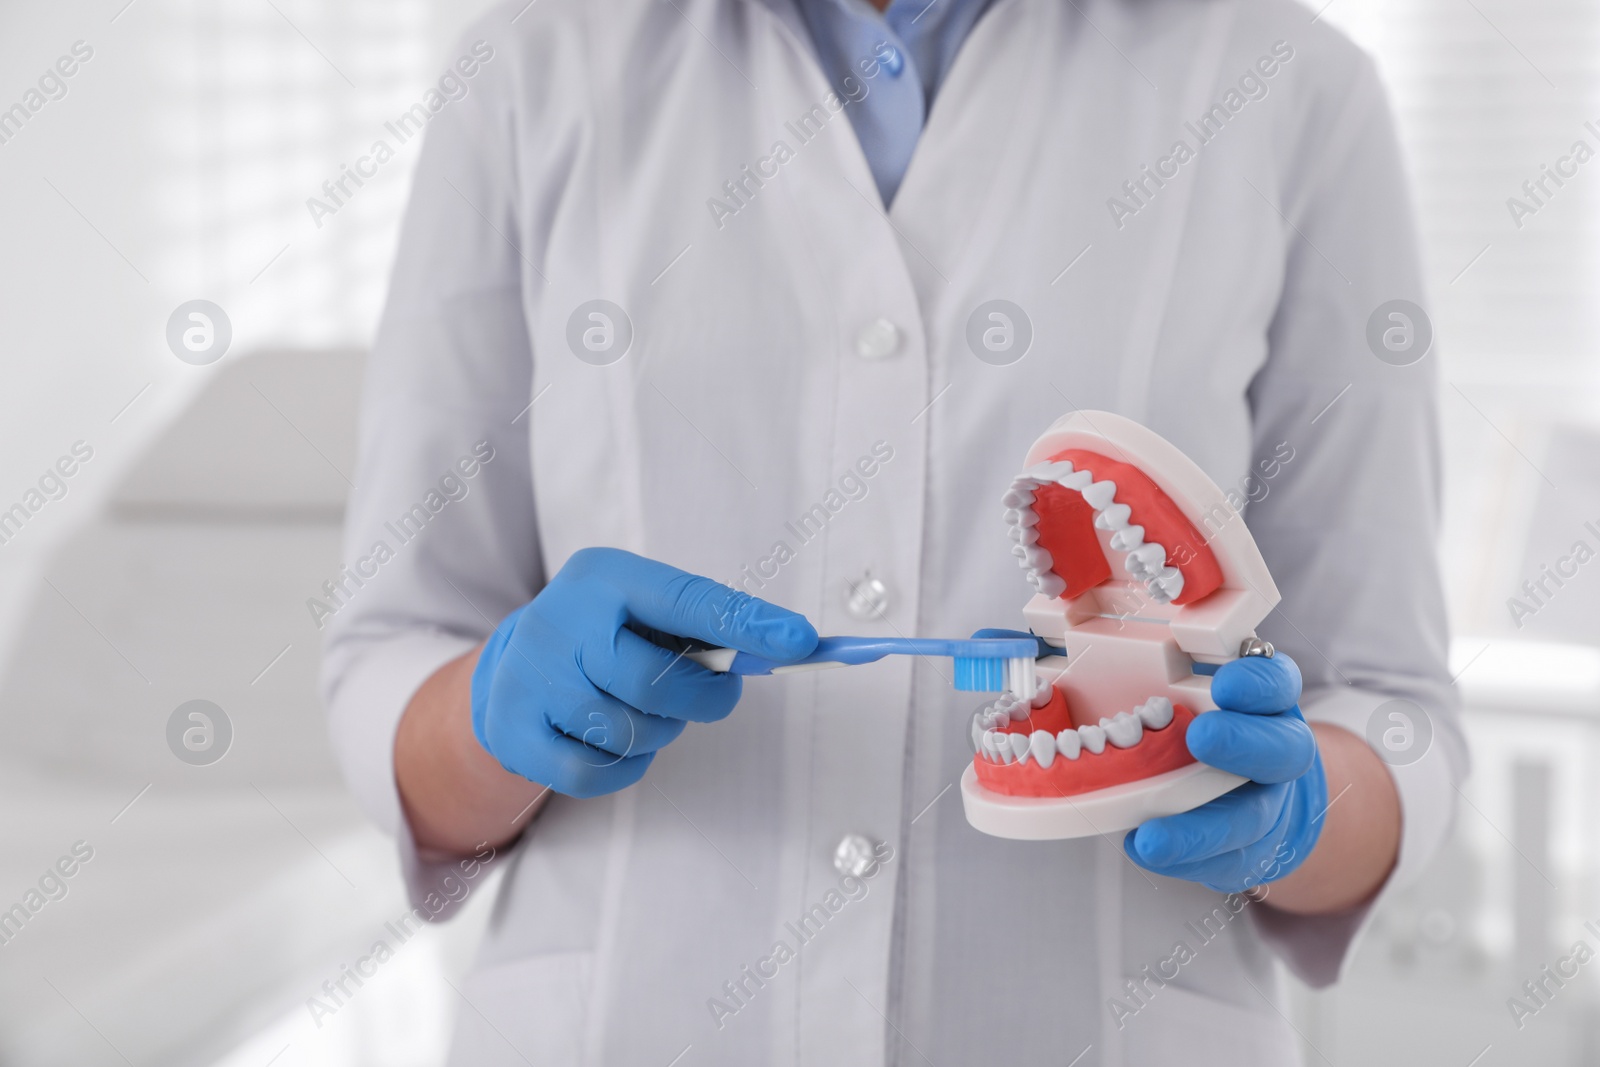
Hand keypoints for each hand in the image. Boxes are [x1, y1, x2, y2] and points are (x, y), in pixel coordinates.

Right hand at [471, 547, 816, 797]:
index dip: (747, 623)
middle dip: (701, 698)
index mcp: (603, 577)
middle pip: (656, 681)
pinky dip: (624, 767)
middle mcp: (558, 621)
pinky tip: (618, 741)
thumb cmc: (606, 635)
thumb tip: (787, 645)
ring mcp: (528, 678)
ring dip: (659, 733)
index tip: (800, 641)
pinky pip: (595, 773)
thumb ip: (707, 624)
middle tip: (714, 694)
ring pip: (629, 732)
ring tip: (647, 712)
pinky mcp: (512, 732)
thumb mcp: (646, 608)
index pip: (685, 600)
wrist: (512, 664)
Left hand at [1123, 653, 1326, 893]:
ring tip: (1152, 835)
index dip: (1256, 682)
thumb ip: (1160, 673)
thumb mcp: (1186, 689)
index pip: (1276, 683)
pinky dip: (1185, 860)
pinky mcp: (1252, 849)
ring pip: (1252, 818)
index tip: (1224, 684)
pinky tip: (1145, 850)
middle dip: (1241, 743)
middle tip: (1200, 736)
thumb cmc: (1202, 728)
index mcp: (1265, 703)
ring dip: (1201, 828)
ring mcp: (1271, 804)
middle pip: (1284, 750)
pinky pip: (1228, 861)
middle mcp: (1279, 752)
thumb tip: (1087, 661)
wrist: (1248, 786)